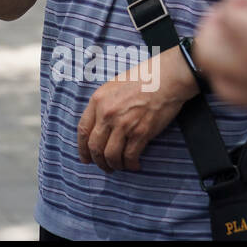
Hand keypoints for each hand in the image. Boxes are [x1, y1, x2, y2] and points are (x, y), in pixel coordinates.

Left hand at [77, 47, 197, 171]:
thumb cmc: (141, 79)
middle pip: (95, 146)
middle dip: (98, 161)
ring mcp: (123, 124)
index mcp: (98, 101)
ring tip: (118, 167)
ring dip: (113, 165)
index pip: (83, 130)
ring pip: (110, 155)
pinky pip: (130, 155)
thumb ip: (102, 104)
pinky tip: (134, 165)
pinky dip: (130, 164)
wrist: (164, 78)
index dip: (82, 148)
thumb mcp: (112, 86)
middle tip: (104, 166)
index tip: (85, 157)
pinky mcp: (141, 132)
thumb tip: (97, 124)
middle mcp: (107, 114)